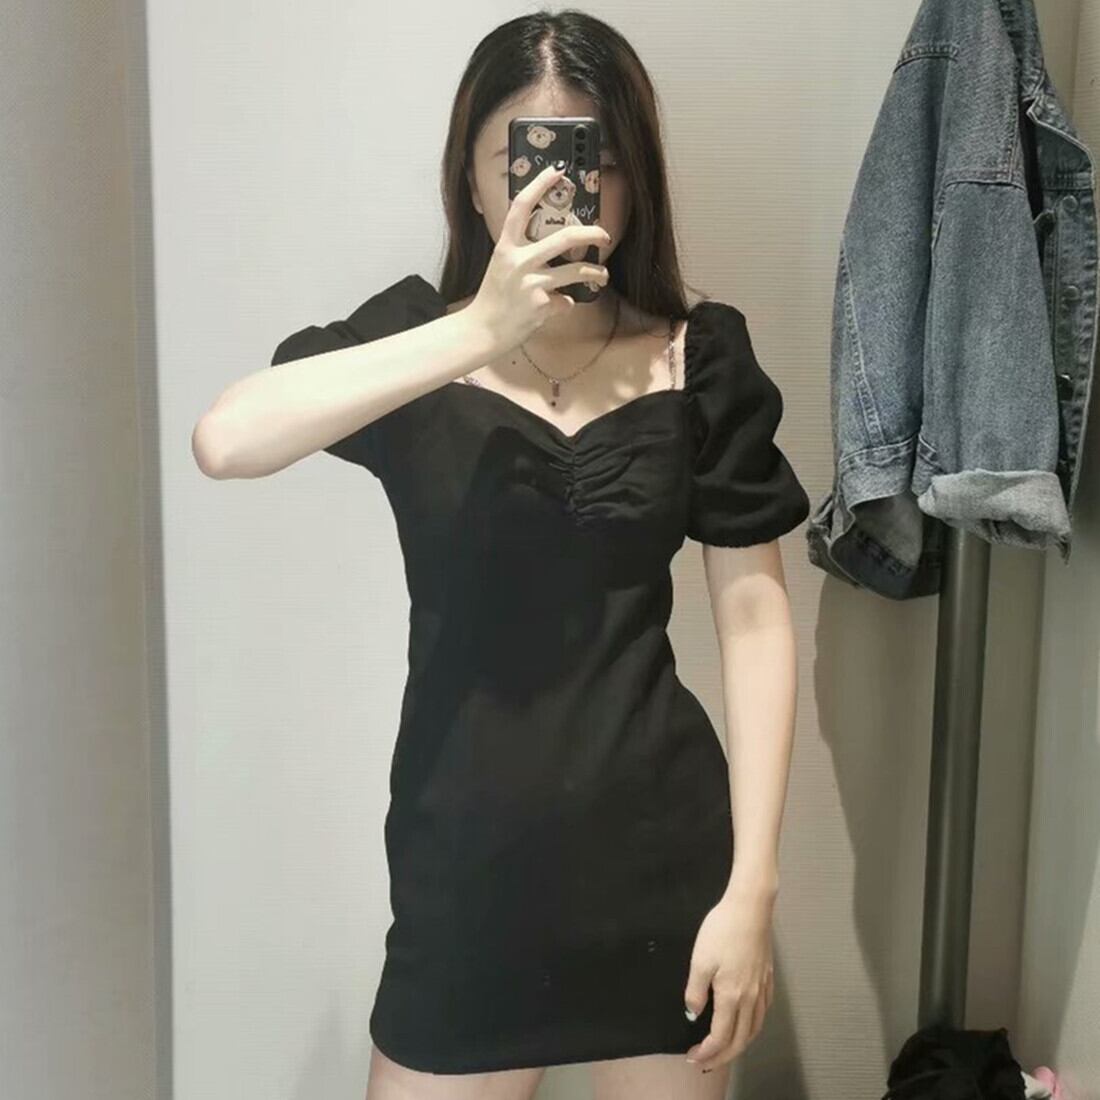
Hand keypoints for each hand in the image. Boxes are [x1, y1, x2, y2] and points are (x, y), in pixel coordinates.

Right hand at [467, 163, 610, 349]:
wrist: (482, 330)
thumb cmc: (493, 298)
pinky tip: (558, 307)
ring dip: (596, 273)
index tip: (557, 171)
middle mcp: (518, 261)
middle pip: (564, 238)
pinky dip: (566, 305)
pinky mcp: (540, 306)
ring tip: (602, 275)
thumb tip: (552, 243)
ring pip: (576, 272)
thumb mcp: (501, 267)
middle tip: (604, 234)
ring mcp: (530, 284)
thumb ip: (521, 253)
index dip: (539, 185)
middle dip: (591, 234)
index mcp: (505, 247)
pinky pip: (566, 301)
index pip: (521, 207)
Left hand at [682, 886, 775, 1071]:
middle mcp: (751, 998)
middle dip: (723, 1056)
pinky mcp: (768, 977)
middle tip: (707, 1062)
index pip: (721, 1036)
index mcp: (732, 996)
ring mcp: (762, 988)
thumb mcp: (700, 960)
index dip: (707, 1051)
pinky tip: (747, 1021)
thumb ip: (695, 990)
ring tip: (725, 1048)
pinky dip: (754, 1026)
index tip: (694, 1057)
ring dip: (740, 1044)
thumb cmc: (721, 930)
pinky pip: (763, 1012)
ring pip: (755, 1028)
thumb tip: (694, 1013)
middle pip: (741, 1039)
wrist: (750, 907)